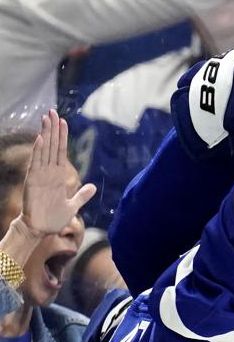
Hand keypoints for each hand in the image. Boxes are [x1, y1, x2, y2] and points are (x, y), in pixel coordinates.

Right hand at [20, 110, 96, 234]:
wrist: (40, 230)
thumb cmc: (53, 218)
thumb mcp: (73, 206)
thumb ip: (82, 195)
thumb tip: (93, 187)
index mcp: (57, 176)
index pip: (60, 151)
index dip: (62, 136)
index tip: (63, 121)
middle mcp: (48, 172)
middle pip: (52, 146)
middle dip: (53, 128)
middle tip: (52, 111)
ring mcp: (40, 175)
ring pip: (44, 150)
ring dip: (46, 134)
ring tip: (47, 118)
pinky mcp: (32, 181)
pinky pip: (36, 163)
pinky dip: (38, 151)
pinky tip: (41, 138)